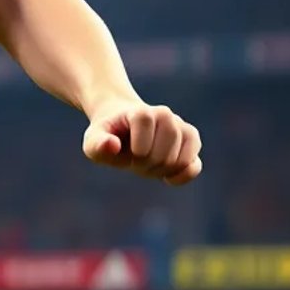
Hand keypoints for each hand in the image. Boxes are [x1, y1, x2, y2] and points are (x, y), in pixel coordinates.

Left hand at [82, 102, 202, 184]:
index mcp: (141, 111)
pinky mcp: (191, 141)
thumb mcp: (94, 140)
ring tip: (148, 163)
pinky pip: (195, 166)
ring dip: (162, 171)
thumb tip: (112, 145)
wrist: (124, 128)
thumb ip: (98, 144)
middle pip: (165, 152)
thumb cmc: (108, 135)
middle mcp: (165, 115)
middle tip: (136, 160)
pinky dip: (181, 176)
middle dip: (148, 164)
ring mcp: (181, 127)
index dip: (137, 150)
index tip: (128, 150)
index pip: (147, 135)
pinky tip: (166, 177)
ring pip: (181, 160)